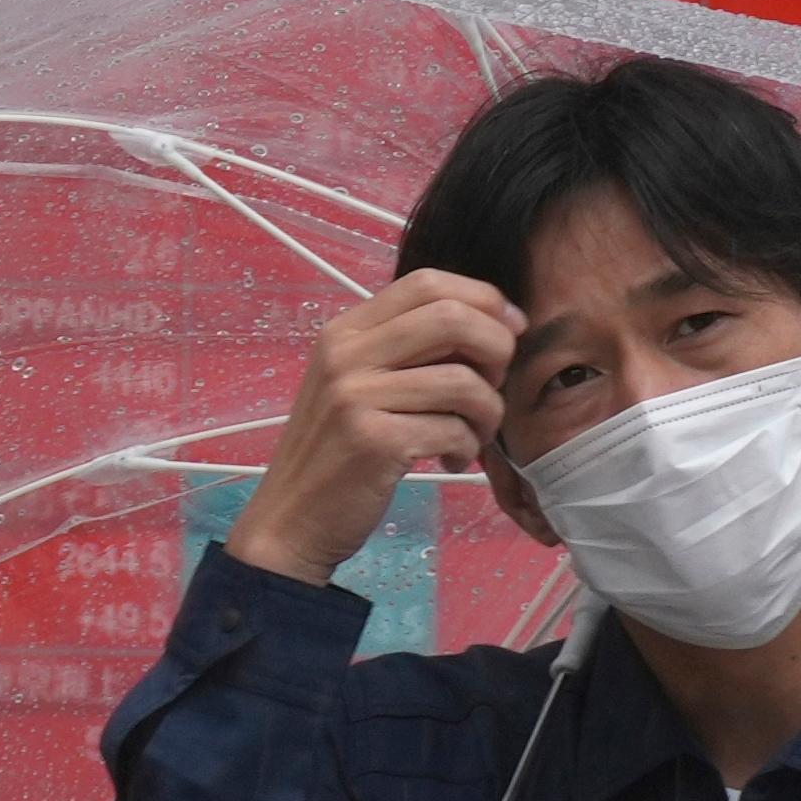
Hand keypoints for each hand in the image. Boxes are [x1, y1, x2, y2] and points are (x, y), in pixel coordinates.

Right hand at [224, 270, 521, 587]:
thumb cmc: (336, 450)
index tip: (509, 330)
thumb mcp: (357, 382)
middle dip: (496, 349)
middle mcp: (346, 353)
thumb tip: (493, 324)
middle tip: (493, 386)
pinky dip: (467, 447)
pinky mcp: (372, 441)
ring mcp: (355, 396)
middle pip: (452, 318)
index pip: (426, 282)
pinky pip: (452, 429)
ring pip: (462, 380)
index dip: (483, 299)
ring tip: (472, 436)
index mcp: (345, 330)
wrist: (290, 518)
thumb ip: (406, 348)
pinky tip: (451, 460)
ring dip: (487, 412)